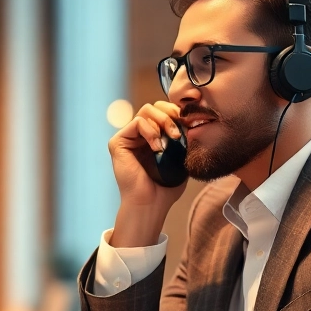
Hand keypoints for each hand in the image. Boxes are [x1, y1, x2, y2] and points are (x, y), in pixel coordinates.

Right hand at [108, 101, 185, 246]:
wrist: (151, 203)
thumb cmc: (166, 186)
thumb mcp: (181, 157)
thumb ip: (184, 138)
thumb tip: (192, 119)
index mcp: (151, 136)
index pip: (163, 111)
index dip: (176, 112)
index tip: (189, 124)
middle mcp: (137, 135)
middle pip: (154, 107)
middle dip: (170, 114)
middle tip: (179, 132)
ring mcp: (127, 138)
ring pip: (146, 111)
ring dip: (163, 121)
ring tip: (172, 139)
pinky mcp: (118, 142)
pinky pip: (137, 122)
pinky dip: (151, 131)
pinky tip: (157, 148)